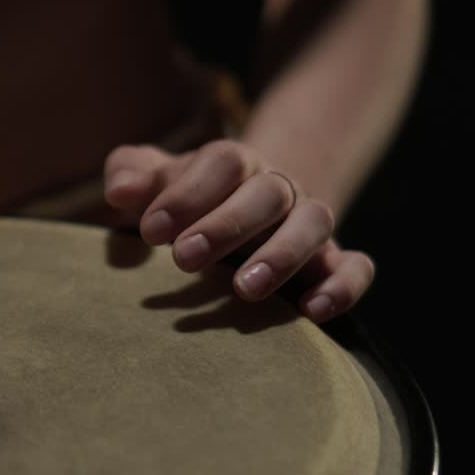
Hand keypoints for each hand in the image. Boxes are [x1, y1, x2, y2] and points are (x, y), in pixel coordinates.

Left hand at [103, 140, 374, 322]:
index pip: (221, 163)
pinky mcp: (333, 261)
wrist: (242, 213)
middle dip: (226, 225)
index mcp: (233, 164)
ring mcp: (308, 224)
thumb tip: (119, 191)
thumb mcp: (154, 182)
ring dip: (283, 254)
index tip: (150, 231)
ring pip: (314, 223)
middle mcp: (277, 188)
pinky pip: (355, 266)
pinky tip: (312, 311)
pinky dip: (343, 285)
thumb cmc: (186, 202)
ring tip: (244, 289)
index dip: (187, 194)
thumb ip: (131, 173)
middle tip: (183, 258)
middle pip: (267, 193)